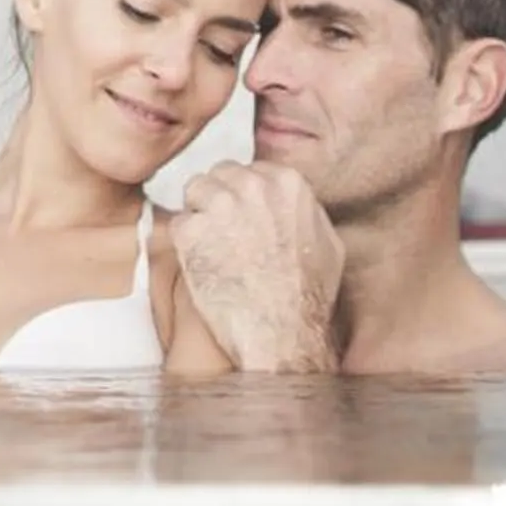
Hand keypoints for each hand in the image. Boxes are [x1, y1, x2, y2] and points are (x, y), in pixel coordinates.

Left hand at [170, 162, 342, 372]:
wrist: (281, 334)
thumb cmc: (307, 298)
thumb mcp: (327, 244)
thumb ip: (304, 212)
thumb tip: (291, 204)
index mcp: (287, 183)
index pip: (249, 171)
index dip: (242, 197)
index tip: (243, 220)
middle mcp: (252, 186)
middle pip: (219, 176)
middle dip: (218, 200)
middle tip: (224, 236)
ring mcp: (219, 205)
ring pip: (194, 192)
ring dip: (199, 216)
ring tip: (213, 250)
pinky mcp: (191, 230)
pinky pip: (178, 225)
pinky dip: (185, 245)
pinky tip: (204, 267)